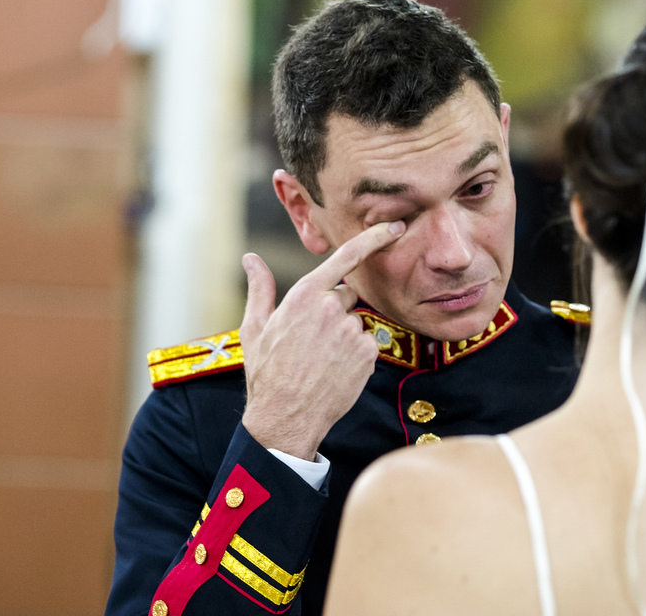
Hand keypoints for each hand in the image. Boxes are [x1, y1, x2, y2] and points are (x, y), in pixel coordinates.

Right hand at [238, 221, 406, 460]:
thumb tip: (251, 259)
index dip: (374, 238)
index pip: (346, 257)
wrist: (285, 417)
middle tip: (312, 339)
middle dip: (335, 310)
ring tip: (320, 360)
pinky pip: (366, 345)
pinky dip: (355, 356)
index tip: (395, 227)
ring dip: (344, 336)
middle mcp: (332, 308)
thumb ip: (260, 288)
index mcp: (305, 295)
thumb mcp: (254, 328)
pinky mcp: (367, 355)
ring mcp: (352, 332)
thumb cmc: (266, 372)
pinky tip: (334, 370)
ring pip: (356, 323)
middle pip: (347, 296)